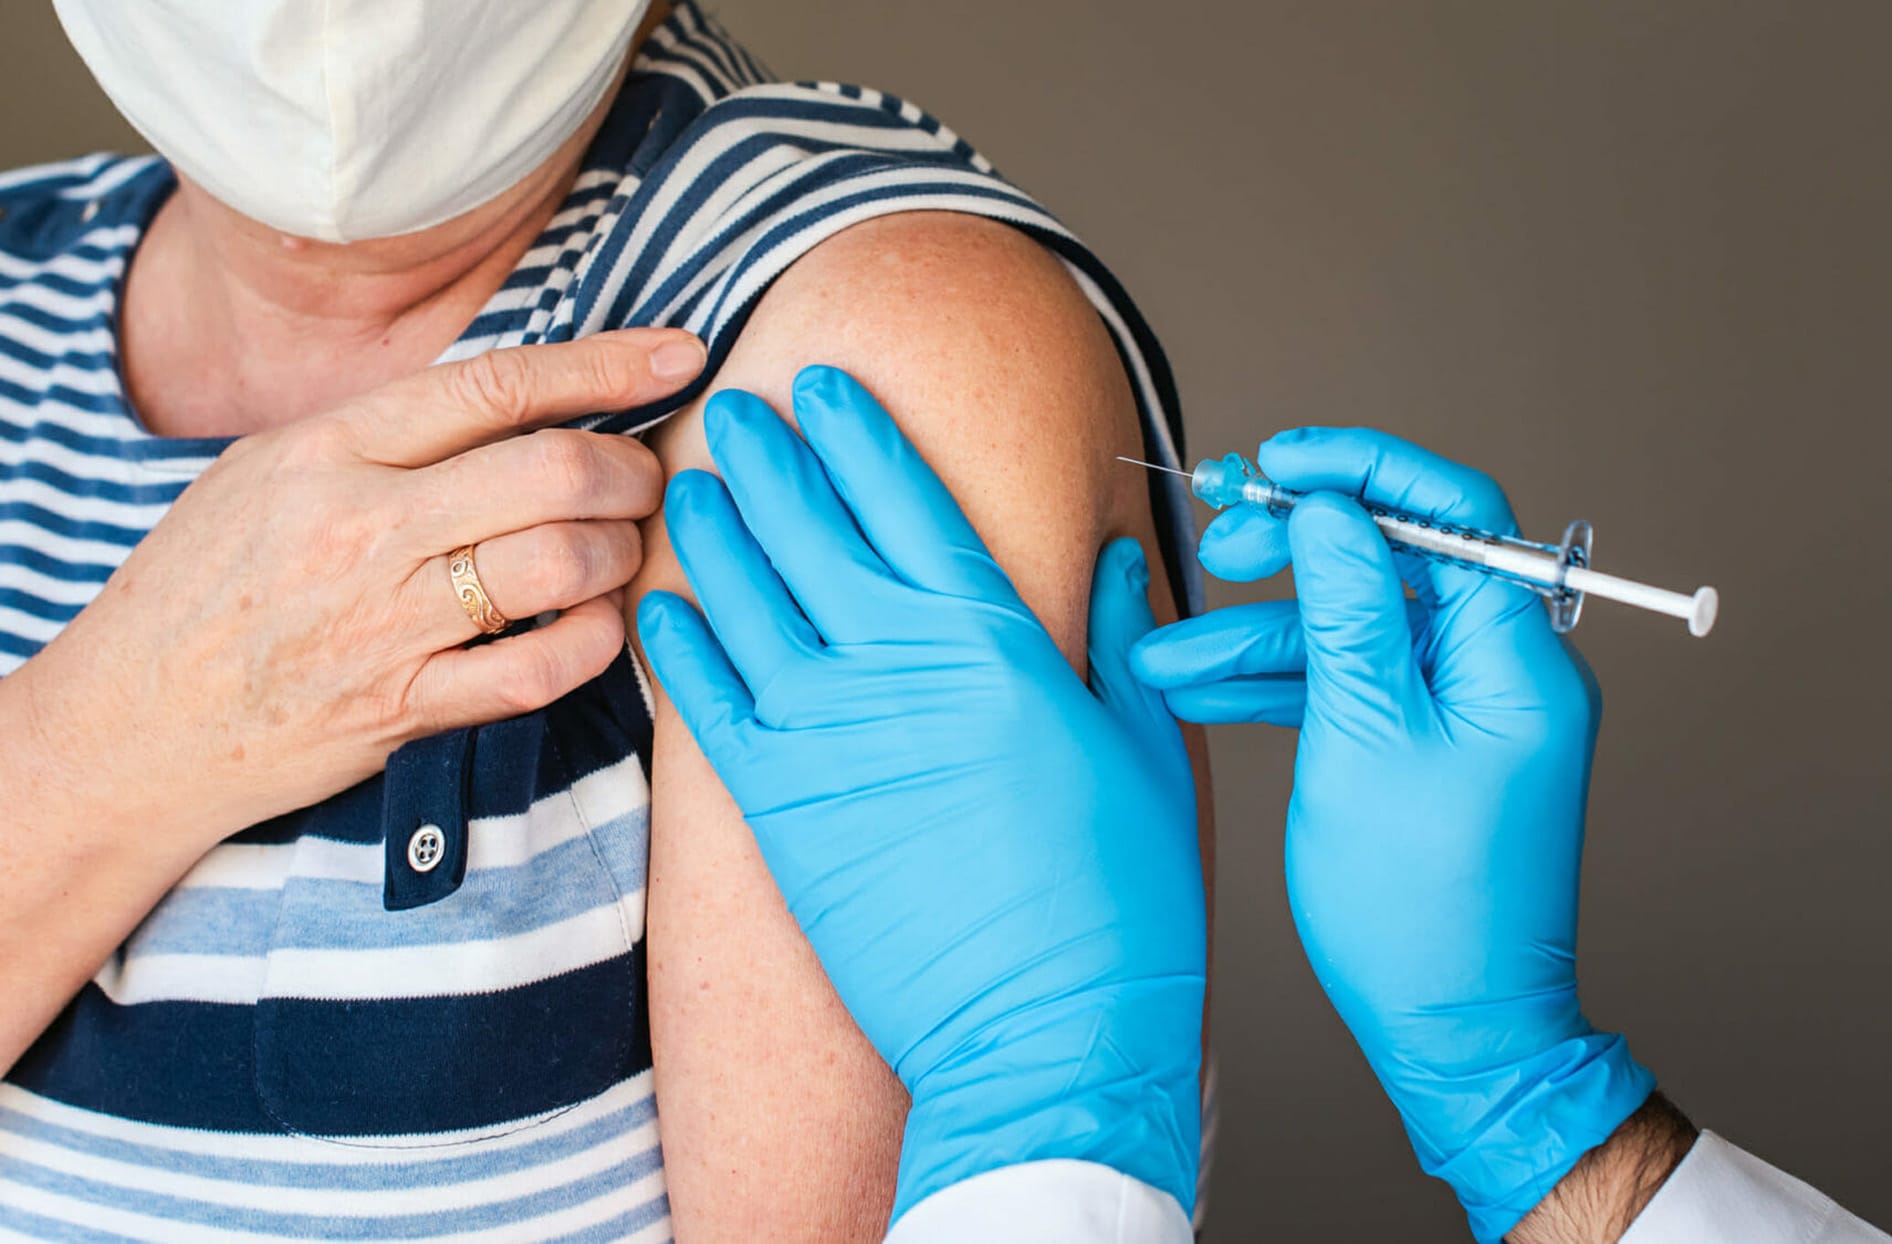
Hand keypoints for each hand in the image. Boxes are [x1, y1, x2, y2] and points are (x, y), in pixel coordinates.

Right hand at [13, 328, 705, 846]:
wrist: (132, 721)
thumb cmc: (208, 582)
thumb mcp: (272, 469)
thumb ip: (388, 431)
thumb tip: (520, 395)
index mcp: (331, 449)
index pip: (498, 384)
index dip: (608, 363)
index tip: (681, 355)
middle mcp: (363, 527)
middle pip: (554, 469)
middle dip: (631, 469)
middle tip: (645, 480)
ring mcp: (386, 623)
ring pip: (561, 563)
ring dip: (620, 552)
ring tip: (618, 550)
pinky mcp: (405, 708)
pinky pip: (539, 669)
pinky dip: (593, 640)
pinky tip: (596, 623)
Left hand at [636, 366, 1204, 1220]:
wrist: (1047, 1036)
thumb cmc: (1119, 905)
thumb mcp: (1147, 753)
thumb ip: (1119, 642)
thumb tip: (1117, 554)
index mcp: (997, 644)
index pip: (910, 503)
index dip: (859, 434)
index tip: (823, 384)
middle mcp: (900, 669)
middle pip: (813, 533)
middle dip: (768, 459)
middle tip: (731, 409)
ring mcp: (829, 736)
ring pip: (746, 602)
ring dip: (711, 534)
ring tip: (685, 482)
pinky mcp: (781, 811)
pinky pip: (707, 706)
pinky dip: (677, 648)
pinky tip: (656, 605)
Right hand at [1132, 428, 1653, 1242]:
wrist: (1453, 1028)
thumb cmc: (1421, 904)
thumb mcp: (1364, 735)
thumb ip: (1348, 607)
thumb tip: (1333, 509)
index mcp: (1516, 655)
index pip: (1453, 511)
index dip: (1362, 468)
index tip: (1280, 462)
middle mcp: (1501, 670)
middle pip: (1393, 561)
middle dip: (1296, 549)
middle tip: (1219, 543)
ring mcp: (1462, 710)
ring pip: (1353, 630)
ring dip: (1259, 635)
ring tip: (1169, 653)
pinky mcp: (1425, 747)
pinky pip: (1350, 687)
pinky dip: (1279, 686)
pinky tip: (1201, 689)